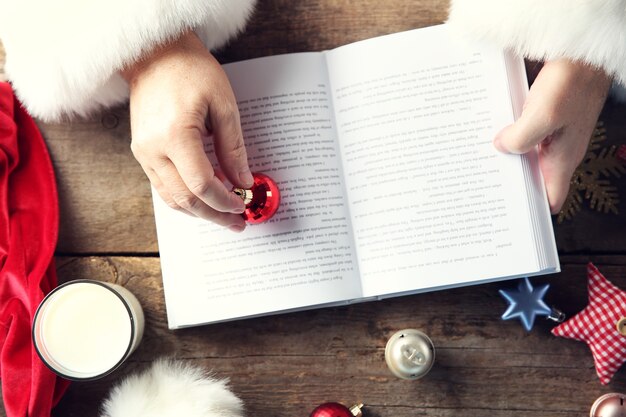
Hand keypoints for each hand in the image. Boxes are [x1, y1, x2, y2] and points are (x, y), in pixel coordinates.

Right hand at [121, 31, 252, 230]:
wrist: (155, 55)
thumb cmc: (190, 71)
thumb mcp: (223, 105)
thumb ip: (233, 148)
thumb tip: (243, 181)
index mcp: (174, 135)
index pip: (202, 184)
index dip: (224, 200)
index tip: (242, 205)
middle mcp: (152, 148)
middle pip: (185, 199)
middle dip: (214, 215)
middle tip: (237, 223)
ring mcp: (142, 152)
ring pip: (171, 198)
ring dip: (199, 211)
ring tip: (223, 216)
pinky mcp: (141, 151)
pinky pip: (163, 186)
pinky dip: (184, 198)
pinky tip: (204, 200)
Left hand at [493, 59, 611, 212]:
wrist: (583, 51)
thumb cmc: (572, 83)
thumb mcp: (543, 115)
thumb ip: (520, 138)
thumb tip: (501, 147)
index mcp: (562, 159)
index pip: (551, 199)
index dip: (532, 210)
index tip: (508, 212)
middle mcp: (557, 151)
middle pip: (532, 178)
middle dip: (510, 182)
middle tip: (482, 184)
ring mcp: (551, 134)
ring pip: (525, 156)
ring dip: (505, 156)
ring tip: (479, 160)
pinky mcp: (544, 118)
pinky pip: (523, 134)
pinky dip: (507, 136)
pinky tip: (488, 132)